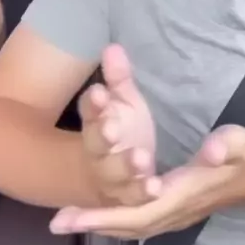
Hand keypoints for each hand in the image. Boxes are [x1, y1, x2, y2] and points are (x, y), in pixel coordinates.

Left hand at [50, 125, 244, 237]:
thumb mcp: (236, 143)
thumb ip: (224, 146)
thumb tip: (210, 152)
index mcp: (181, 195)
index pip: (136, 213)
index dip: (103, 216)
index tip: (72, 218)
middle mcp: (174, 211)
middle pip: (126, 226)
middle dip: (91, 224)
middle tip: (56, 222)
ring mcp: (175, 213)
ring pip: (131, 227)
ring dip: (100, 223)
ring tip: (68, 219)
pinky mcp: (176, 208)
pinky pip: (139, 221)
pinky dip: (115, 220)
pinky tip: (100, 213)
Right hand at [53, 46, 160, 232]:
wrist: (102, 176)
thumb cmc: (118, 129)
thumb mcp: (120, 101)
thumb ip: (118, 78)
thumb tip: (113, 46)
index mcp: (96, 123)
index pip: (89, 110)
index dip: (93, 103)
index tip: (99, 93)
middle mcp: (97, 152)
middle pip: (96, 144)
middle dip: (102, 136)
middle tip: (112, 128)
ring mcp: (110, 177)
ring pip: (114, 174)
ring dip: (125, 168)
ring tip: (142, 159)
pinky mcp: (126, 197)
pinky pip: (133, 197)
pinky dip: (142, 194)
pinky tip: (155, 187)